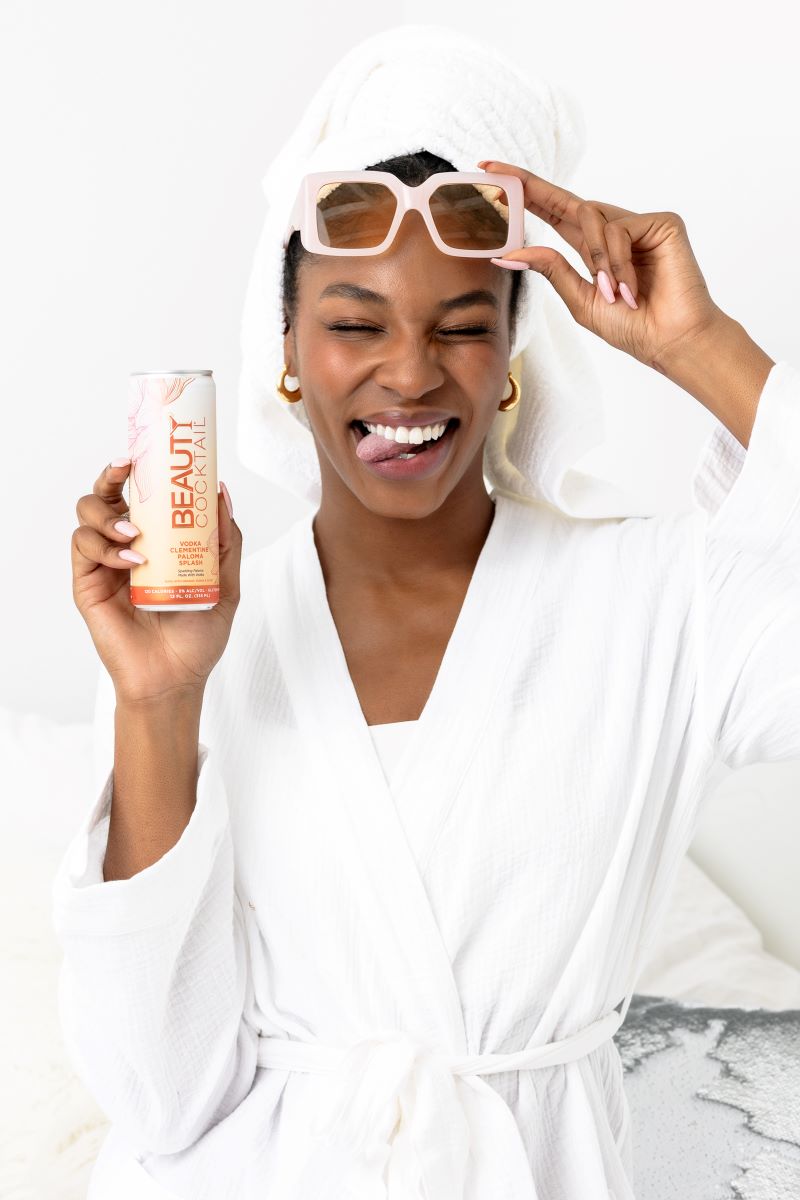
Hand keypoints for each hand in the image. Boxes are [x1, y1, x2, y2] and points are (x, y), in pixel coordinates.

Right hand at [71, 460, 241, 705]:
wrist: (176, 678)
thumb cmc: (198, 635)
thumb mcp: (225, 582)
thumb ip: (226, 540)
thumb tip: (221, 491)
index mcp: (154, 540)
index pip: (137, 493)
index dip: (136, 467)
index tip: (146, 450)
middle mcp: (124, 546)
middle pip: (103, 494)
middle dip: (109, 473)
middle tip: (126, 467)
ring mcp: (103, 564)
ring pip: (87, 514)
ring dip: (109, 515)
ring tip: (136, 534)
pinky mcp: (87, 584)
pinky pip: (83, 548)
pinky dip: (106, 547)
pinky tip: (132, 560)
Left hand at [479, 158, 727, 371]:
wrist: (671, 341)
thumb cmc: (633, 328)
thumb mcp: (580, 300)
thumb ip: (551, 268)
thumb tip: (508, 252)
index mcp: (592, 250)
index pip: (554, 213)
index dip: (525, 192)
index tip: (489, 172)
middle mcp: (613, 231)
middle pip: (566, 200)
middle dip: (528, 186)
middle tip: (492, 171)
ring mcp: (638, 224)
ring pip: (592, 219)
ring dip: (595, 260)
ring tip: (612, 293)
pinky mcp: (661, 222)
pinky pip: (620, 230)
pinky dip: (618, 262)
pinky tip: (631, 288)